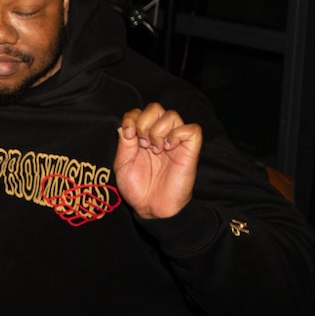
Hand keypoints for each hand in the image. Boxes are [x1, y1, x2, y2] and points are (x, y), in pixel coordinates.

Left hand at [115, 103, 201, 218]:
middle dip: (143, 122)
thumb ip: (124, 142)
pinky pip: (192, 129)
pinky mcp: (190, 151)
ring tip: (155, 149)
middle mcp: (160, 136)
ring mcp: (176, 142)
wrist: (151, 207)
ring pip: (172, 115)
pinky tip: (169, 148)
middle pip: (156, 108)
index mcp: (143, 137)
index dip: (131, 118)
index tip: (129, 136)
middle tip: (142, 144)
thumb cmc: (137, 188)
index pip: (139, 111)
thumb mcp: (122, 163)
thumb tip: (124, 124)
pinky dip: (177, 134)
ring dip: (158, 130)